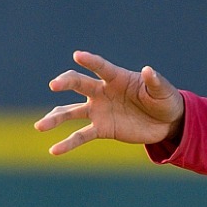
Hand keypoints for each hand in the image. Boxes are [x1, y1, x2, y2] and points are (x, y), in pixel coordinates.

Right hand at [35, 50, 184, 155]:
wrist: (167, 123)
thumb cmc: (164, 100)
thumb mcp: (164, 91)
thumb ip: (154, 82)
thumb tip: (147, 70)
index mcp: (117, 78)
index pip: (101, 67)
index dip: (90, 61)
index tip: (78, 55)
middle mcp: (102, 92)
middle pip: (79, 83)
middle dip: (65, 82)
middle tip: (54, 85)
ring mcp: (99, 111)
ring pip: (71, 112)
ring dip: (55, 118)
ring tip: (40, 126)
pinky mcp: (102, 129)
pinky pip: (81, 136)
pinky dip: (67, 144)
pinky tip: (54, 151)